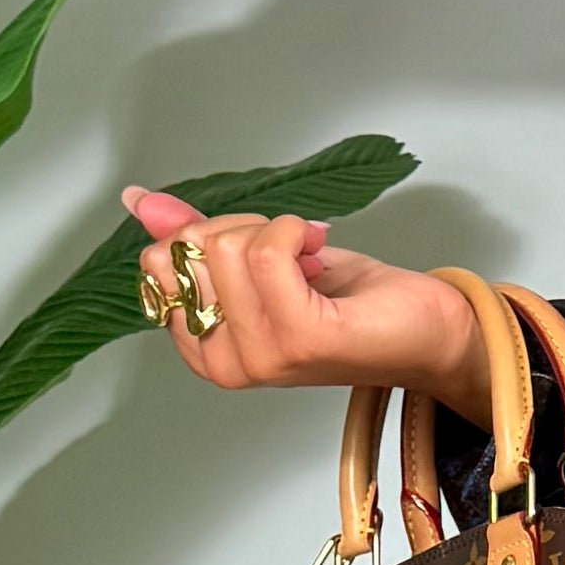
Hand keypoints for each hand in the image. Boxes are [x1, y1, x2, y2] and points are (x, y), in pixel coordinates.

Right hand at [122, 188, 481, 398]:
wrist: (424, 330)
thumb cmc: (350, 303)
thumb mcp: (260, 260)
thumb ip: (197, 236)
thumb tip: (139, 201)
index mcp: (203, 349)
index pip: (159, 262)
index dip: (211, 235)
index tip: (259, 253)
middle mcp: (223, 362)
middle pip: (192, 248)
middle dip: (245, 229)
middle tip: (291, 258)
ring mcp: (259, 355)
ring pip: (231, 246)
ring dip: (279, 232)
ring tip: (312, 263)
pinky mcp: (297, 337)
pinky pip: (268, 250)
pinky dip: (297, 231)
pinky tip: (320, 254)